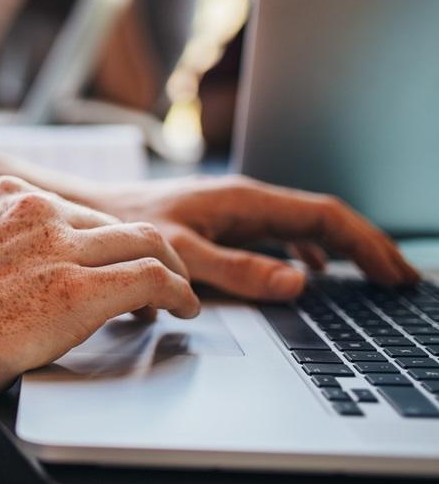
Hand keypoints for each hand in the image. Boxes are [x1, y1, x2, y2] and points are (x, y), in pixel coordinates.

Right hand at [0, 178, 198, 417]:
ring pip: (146, 242)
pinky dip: (179, 293)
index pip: (76, 209)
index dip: (102, 241)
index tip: (109, 261)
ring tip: (179, 294)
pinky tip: (184, 309)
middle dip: (140, 252)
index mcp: (4, 195)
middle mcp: (36, 209)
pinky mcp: (81, 290)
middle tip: (156, 280)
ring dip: (170, 270)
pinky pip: (153, 279)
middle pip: (116, 222)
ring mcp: (60, 246)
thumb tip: (13, 270)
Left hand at [84, 176, 420, 299]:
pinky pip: (276, 235)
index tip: (394, 271)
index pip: (323, 217)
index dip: (365, 243)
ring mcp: (233, 212)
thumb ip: (238, 269)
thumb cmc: (124, 227)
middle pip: (321, 220)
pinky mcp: (219, 223)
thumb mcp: (182, 254)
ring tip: (371, 277)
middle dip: (365, 246)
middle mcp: (243, 201)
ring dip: (339, 250)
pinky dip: (305, 252)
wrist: (83, 211)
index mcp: (243, 201)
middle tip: (400, 278)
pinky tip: (309, 274)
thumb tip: (298, 282)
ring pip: (300, 228)